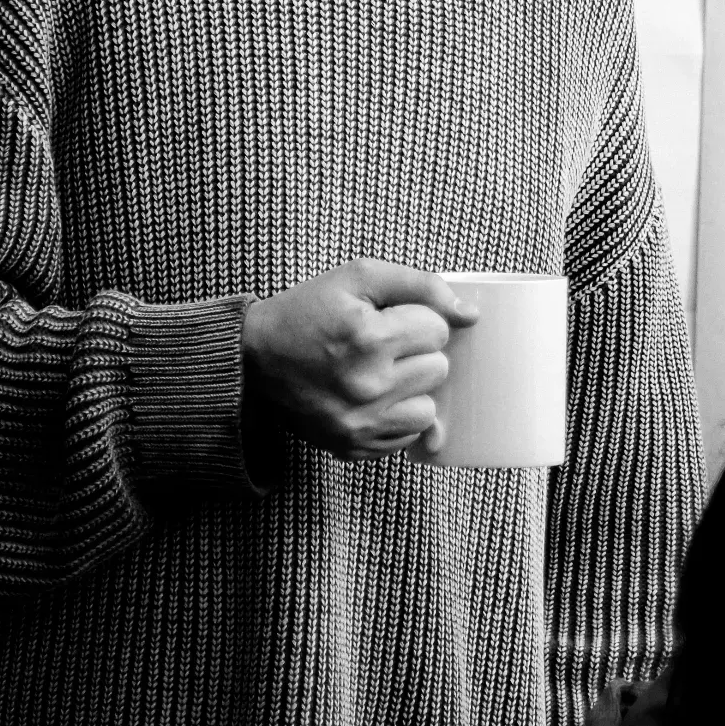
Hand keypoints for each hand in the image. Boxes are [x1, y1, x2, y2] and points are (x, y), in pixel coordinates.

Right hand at [241, 260, 476, 460]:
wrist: (253, 358)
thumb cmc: (309, 311)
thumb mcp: (359, 277)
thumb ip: (422, 286)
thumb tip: (471, 314)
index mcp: (369, 339)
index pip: (439, 330)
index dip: (418, 319)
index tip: (389, 320)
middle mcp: (367, 387)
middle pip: (438, 369)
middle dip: (417, 353)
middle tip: (382, 345)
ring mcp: (359, 424)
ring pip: (428, 409)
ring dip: (412, 390)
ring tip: (379, 374)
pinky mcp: (352, 448)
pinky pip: (406, 438)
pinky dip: (396, 418)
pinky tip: (372, 399)